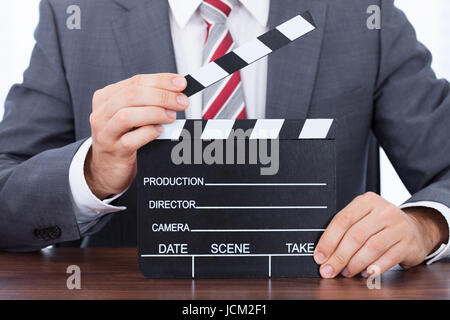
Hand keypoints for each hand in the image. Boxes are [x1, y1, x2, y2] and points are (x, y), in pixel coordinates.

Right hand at [85, 74, 188, 198]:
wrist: (107, 168)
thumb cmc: (124, 137)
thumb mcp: (131, 114)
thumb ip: (148, 101)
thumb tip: (177, 91)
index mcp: (106, 97)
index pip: (136, 82)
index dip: (161, 81)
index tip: (180, 83)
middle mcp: (102, 113)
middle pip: (131, 95)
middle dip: (161, 96)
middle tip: (181, 101)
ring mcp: (106, 133)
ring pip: (128, 116)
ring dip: (155, 113)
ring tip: (171, 116)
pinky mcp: (114, 151)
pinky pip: (131, 140)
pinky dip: (149, 132)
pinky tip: (159, 130)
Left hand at [314, 192, 448, 277]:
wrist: (415, 229)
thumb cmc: (380, 225)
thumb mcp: (363, 218)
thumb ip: (345, 230)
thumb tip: (324, 254)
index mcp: (367, 201)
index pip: (342, 220)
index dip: (328, 240)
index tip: (320, 257)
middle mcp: (384, 210)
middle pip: (356, 235)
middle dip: (339, 256)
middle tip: (329, 270)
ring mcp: (399, 226)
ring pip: (372, 247)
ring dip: (355, 263)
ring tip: (346, 272)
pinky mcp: (409, 243)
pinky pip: (388, 258)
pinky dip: (373, 268)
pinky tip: (365, 273)